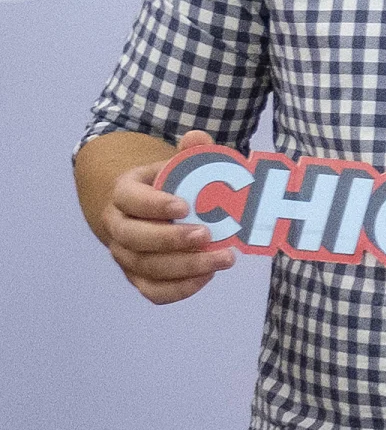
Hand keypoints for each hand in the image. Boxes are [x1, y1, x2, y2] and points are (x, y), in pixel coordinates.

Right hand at [98, 129, 237, 303]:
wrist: (147, 209)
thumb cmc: (169, 185)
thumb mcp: (176, 165)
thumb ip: (190, 153)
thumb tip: (197, 138)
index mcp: (124, 193)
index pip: (131, 199)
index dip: (154, 204)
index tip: (185, 205)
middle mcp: (117, 226)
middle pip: (134, 238)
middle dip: (171, 239)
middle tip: (207, 235)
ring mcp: (124, 254)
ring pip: (145, 266)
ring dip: (185, 266)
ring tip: (223, 258)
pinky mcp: (137, 276)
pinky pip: (152, 290)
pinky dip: (178, 289)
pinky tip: (207, 277)